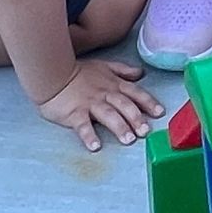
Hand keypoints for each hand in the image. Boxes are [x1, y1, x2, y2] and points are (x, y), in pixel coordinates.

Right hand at [37, 58, 163, 153]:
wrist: (52, 73)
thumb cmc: (78, 72)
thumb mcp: (104, 66)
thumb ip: (123, 71)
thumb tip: (141, 73)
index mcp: (113, 85)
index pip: (135, 93)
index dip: (148, 102)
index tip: (160, 112)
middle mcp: (105, 94)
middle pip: (124, 106)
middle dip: (136, 118)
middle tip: (146, 131)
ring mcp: (90, 104)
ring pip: (107, 115)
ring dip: (119, 127)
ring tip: (128, 140)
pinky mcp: (74, 113)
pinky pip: (82, 126)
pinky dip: (89, 136)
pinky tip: (95, 146)